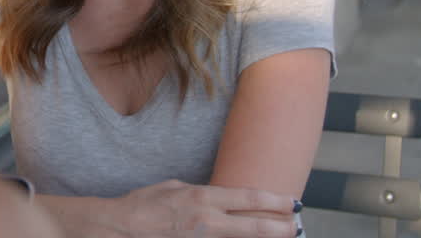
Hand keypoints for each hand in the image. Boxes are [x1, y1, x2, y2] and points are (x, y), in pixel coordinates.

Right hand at [102, 180, 296, 237]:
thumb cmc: (143, 204)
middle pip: (254, 226)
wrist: (122, 228)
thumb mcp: (174, 187)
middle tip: (297, 226)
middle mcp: (207, 219)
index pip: (248, 198)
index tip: (292, 202)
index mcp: (202, 197)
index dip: (274, 201)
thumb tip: (217, 198)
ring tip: (282, 236)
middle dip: (280, 227)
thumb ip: (200, 193)